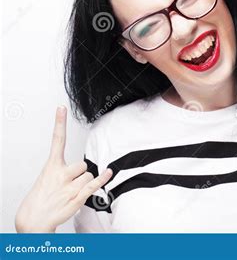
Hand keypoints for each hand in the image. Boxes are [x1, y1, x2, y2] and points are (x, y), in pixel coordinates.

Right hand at [15, 106, 112, 232]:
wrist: (33, 221)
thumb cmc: (40, 199)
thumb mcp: (46, 179)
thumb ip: (61, 170)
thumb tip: (79, 168)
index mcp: (51, 167)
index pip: (57, 140)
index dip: (59, 123)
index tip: (61, 108)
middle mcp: (60, 174)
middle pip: (83, 164)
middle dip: (80, 173)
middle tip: (69, 185)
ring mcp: (69, 186)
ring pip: (88, 175)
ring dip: (84, 183)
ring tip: (71, 193)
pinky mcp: (76, 198)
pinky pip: (94, 184)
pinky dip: (103, 178)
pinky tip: (109, 172)